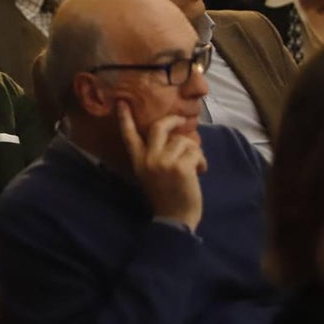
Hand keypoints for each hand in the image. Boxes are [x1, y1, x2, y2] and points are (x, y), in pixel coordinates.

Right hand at [118, 102, 205, 229]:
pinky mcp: (181, 167)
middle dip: (173, 120)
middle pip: (159, 127)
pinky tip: (201, 171)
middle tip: (182, 120)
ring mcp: (164, 162)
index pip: (129, 136)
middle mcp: (148, 159)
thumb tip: (173, 137)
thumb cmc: (166, 197)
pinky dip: (201, 160)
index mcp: (138, 161)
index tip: (121, 103)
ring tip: (196, 165)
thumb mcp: (151, 175)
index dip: (125, 119)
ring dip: (193, 150)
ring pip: (183, 141)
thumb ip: (155, 156)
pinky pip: (195, 152)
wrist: (175, 220)